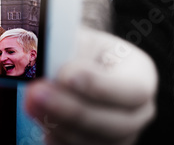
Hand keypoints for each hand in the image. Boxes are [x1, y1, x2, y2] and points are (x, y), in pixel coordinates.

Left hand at [24, 27, 156, 144]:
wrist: (78, 67)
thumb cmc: (83, 50)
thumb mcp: (82, 40)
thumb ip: (74, 52)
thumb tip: (61, 75)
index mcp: (142, 74)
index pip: (133, 90)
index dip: (100, 87)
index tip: (67, 76)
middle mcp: (140, 111)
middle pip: (116, 124)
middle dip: (73, 110)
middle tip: (37, 92)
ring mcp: (123, 137)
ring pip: (97, 143)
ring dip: (60, 125)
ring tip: (31, 102)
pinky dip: (59, 140)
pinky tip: (43, 124)